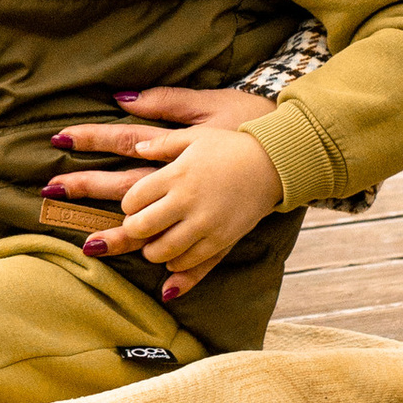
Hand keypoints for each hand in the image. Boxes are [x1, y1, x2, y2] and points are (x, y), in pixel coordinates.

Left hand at [47, 85, 284, 298]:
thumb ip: (163, 143)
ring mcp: (204, 223)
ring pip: (162, 250)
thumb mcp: (195, 136)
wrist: (273, 162)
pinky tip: (173, 260)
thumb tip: (137, 146)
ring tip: (153, 245)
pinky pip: (190, 262)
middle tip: (136, 228)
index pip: (133, 197)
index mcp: (175, 173)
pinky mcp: (221, 239)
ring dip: (151, 251)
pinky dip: (175, 266)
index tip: (133, 204)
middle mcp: (187, 200)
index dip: (128, 204)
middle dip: (132, 231)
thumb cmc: (231, 145)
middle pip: (141, 227)